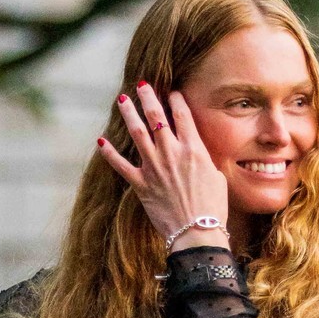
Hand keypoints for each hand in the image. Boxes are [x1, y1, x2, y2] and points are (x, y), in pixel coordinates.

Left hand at [97, 82, 228, 246]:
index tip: (170, 91)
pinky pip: (121, 165)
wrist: (197, 232)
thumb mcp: (217, 178)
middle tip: (141, 85)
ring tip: (122, 100)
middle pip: (156, 116)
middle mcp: (171, 153)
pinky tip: (101, 141)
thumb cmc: (213, 209)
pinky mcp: (141, 184)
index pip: (182, 115)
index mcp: (193, 149)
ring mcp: (154, 167)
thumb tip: (199, 156)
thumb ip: (204, 161)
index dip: (175, 99)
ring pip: (136, 133)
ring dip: (128, 114)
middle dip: (148, 97)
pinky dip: (109, 153)